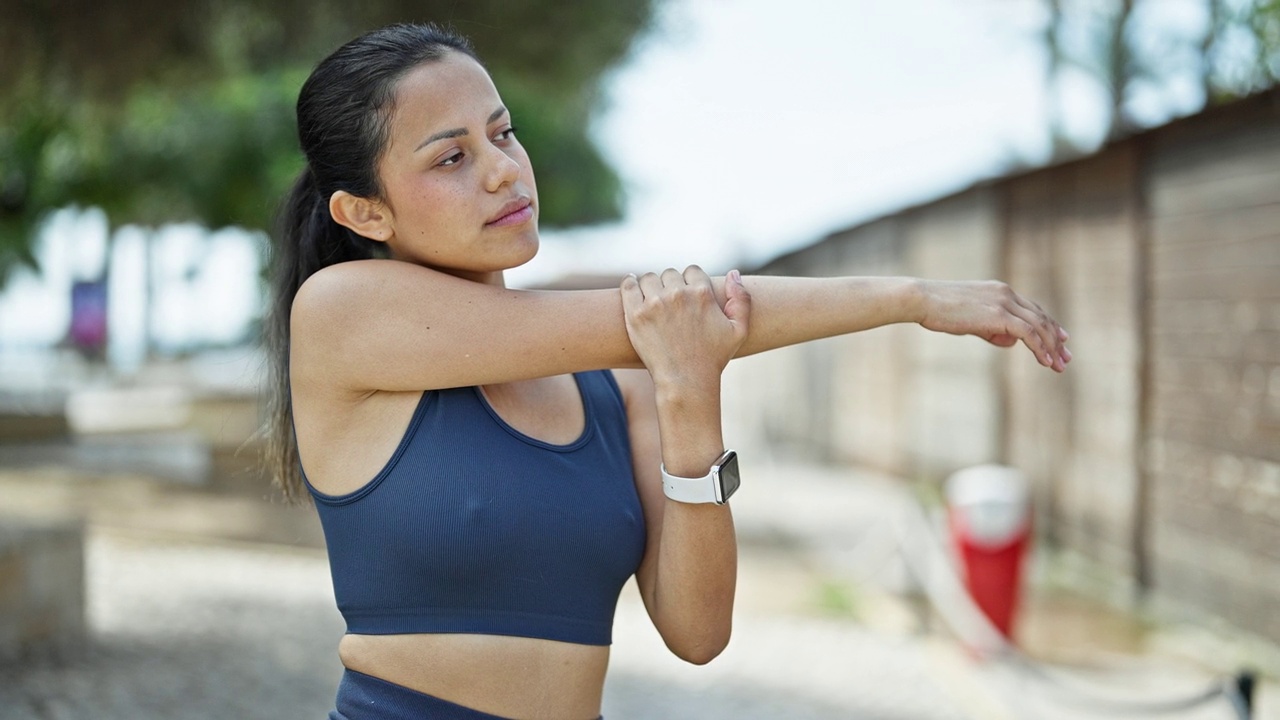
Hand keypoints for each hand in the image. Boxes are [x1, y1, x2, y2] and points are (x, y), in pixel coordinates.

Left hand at [620, 266, 751, 388]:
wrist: (686, 382)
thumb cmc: (713, 359)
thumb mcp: (738, 330)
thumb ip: (741, 299)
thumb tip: (734, 272)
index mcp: (702, 294)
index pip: (692, 271)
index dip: (690, 281)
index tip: (686, 294)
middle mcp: (678, 294)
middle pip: (670, 274)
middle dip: (670, 285)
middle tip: (669, 302)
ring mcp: (655, 303)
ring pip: (649, 278)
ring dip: (651, 286)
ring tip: (651, 299)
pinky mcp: (636, 314)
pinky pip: (628, 286)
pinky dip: (630, 284)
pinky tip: (632, 289)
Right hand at [917, 280, 1070, 371]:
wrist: (923, 300)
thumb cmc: (939, 310)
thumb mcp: (970, 320)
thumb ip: (992, 329)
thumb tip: (1010, 341)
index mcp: (1000, 291)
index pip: (1033, 309)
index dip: (1049, 325)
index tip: (1061, 340)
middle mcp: (1007, 293)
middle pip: (1041, 317)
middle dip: (1056, 339)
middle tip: (1066, 358)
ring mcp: (1004, 303)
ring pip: (1039, 326)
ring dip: (1052, 347)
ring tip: (1058, 366)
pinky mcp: (999, 315)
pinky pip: (1028, 334)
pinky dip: (1040, 348)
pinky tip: (1045, 361)